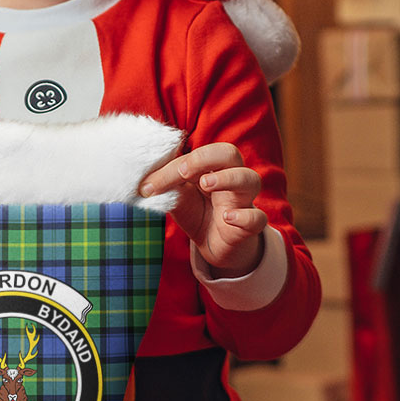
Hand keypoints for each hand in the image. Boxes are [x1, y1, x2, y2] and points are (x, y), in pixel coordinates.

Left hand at [139, 142, 266, 276]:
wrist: (215, 246)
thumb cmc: (198, 213)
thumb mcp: (178, 198)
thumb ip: (166, 186)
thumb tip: (142, 182)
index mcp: (212, 167)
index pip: (197, 155)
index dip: (173, 166)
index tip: (149, 185)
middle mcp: (231, 178)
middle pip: (230, 153)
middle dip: (206, 158)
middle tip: (183, 172)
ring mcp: (243, 201)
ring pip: (250, 179)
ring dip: (228, 178)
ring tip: (206, 184)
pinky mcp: (250, 226)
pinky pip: (257, 217)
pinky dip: (245, 216)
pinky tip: (227, 217)